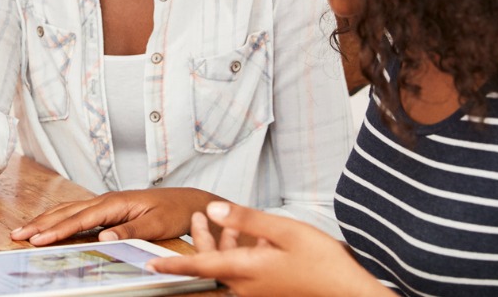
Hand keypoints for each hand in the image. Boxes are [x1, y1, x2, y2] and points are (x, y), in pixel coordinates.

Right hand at [10, 188, 221, 245]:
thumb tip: (103, 236)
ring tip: (24, 230)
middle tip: (17, 235)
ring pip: (68, 211)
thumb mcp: (156, 224)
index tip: (37, 239)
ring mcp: (106, 203)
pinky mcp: (108, 209)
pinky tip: (49, 226)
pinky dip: (59, 219)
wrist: (188, 201)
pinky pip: (77, 214)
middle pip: (66, 212)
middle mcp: (106, 200)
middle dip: (40, 223)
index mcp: (115, 202)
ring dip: (45, 220)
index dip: (57, 230)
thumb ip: (130, 230)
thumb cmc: (174, 211)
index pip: (80, 218)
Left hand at [147, 202, 387, 296]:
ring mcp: (257, 290)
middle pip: (209, 266)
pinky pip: (241, 271)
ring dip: (214, 244)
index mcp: (246, 269)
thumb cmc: (321, 262)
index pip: (199, 266)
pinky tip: (246, 237)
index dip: (172, 265)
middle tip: (189, 221)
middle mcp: (246, 284)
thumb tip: (213, 209)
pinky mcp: (268, 290)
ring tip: (206, 218)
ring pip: (224, 267)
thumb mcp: (283, 231)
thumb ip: (246, 219)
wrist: (348, 291)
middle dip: (195, 244)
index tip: (149, 266)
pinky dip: (235, 252)